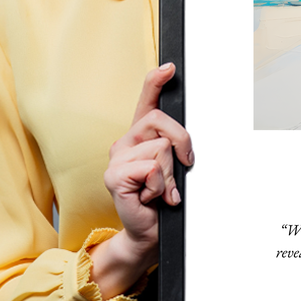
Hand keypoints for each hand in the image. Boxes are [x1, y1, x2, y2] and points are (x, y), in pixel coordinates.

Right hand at [89, 63, 193, 297]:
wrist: (149, 232)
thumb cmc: (162, 200)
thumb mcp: (174, 168)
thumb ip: (175, 147)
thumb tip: (186, 140)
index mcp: (140, 136)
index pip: (146, 101)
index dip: (156, 81)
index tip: (170, 67)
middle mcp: (125, 142)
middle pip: (161, 121)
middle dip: (182, 143)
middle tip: (183, 167)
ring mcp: (116, 158)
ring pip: (161, 148)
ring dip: (170, 174)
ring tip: (161, 190)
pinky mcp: (114, 176)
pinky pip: (151, 168)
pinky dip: (160, 186)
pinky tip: (151, 197)